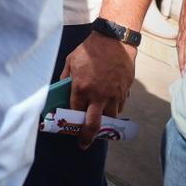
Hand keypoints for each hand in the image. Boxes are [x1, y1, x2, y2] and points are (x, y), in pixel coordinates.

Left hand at [60, 32, 135, 148]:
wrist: (114, 41)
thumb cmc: (90, 50)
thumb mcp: (70, 61)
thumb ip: (65, 77)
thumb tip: (60, 88)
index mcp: (81, 88)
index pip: (75, 111)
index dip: (71, 118)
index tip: (69, 124)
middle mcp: (98, 96)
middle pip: (93, 124)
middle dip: (87, 137)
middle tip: (83, 144)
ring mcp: (113, 96)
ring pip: (109, 118)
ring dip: (104, 125)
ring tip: (99, 128)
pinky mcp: (125, 92)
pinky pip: (120, 108)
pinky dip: (114, 111)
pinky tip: (109, 109)